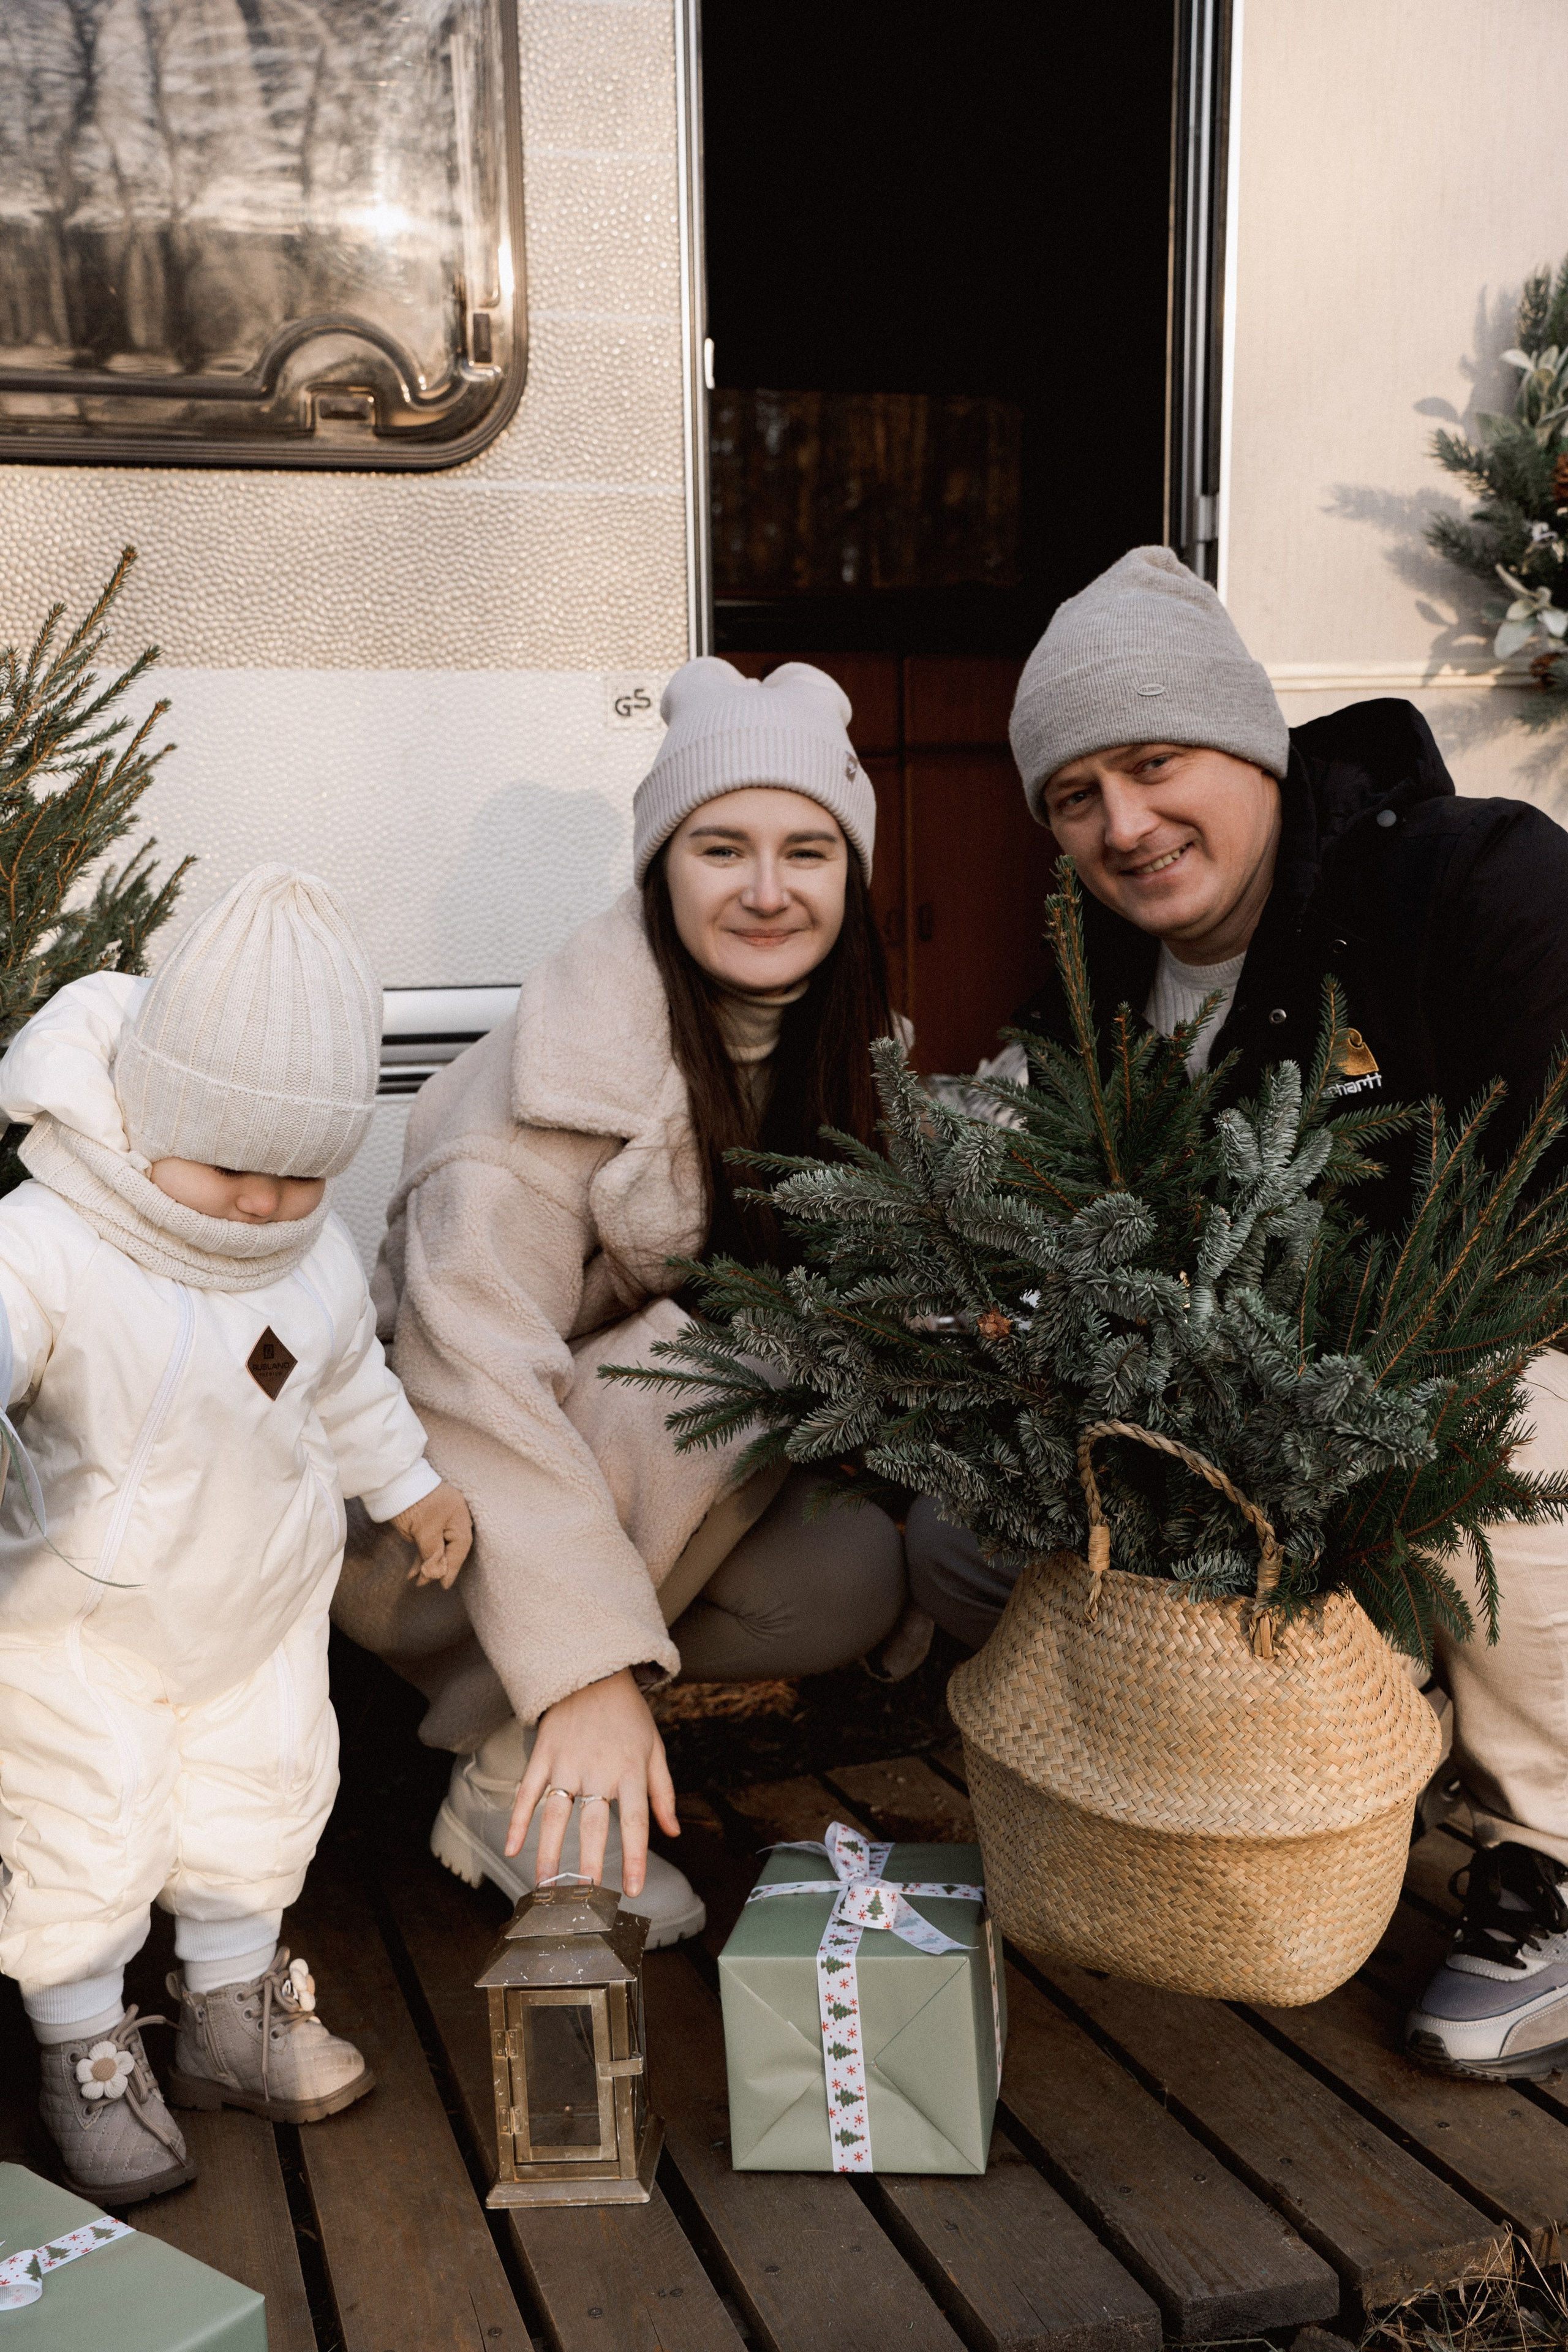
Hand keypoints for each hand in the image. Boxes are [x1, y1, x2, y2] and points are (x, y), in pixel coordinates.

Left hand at [392, 1479, 471, 1588]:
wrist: (392, 1481)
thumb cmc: (413, 1503)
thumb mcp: (424, 1531)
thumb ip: (432, 1553)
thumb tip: (436, 1573)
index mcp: (459, 1516)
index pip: (460, 1547)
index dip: (452, 1567)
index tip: (444, 1585)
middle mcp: (453, 1517)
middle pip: (450, 1548)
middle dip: (438, 1567)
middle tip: (425, 1583)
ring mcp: (440, 1517)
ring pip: (438, 1546)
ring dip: (427, 1562)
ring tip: (415, 1579)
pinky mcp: (427, 1520)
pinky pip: (428, 1541)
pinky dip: (421, 1554)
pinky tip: (412, 1569)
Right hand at [507, 1668, 677, 1899]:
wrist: (594, 1673)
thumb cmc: (628, 1716)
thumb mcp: (655, 1749)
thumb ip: (662, 1793)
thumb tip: (673, 1832)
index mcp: (630, 1770)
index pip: (635, 1821)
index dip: (635, 1857)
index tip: (633, 1888)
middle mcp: (598, 1770)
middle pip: (593, 1824)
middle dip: (589, 1863)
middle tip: (587, 1897)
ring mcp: (567, 1763)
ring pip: (556, 1815)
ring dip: (550, 1852)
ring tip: (547, 1884)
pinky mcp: (543, 1755)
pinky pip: (528, 1793)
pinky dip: (518, 1821)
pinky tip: (512, 1848)